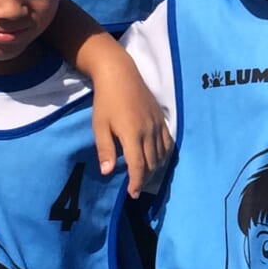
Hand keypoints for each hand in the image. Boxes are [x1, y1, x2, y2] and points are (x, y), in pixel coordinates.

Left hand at [84, 49, 171, 197]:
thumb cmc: (106, 101)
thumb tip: (107, 172)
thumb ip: (105, 149)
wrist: (120, 74)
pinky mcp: (162, 119)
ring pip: (161, 155)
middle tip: (135, 187)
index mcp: (132, 134)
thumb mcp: (99, 126)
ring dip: (154, 168)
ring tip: (144, 175)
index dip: (136, 182)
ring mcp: (158, 125)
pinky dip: (164, 155)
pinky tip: (157, 159)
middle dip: (144, 178)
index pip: (138, 166)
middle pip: (152, 163)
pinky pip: (168, 142)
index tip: (133, 193)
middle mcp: (148, 131)